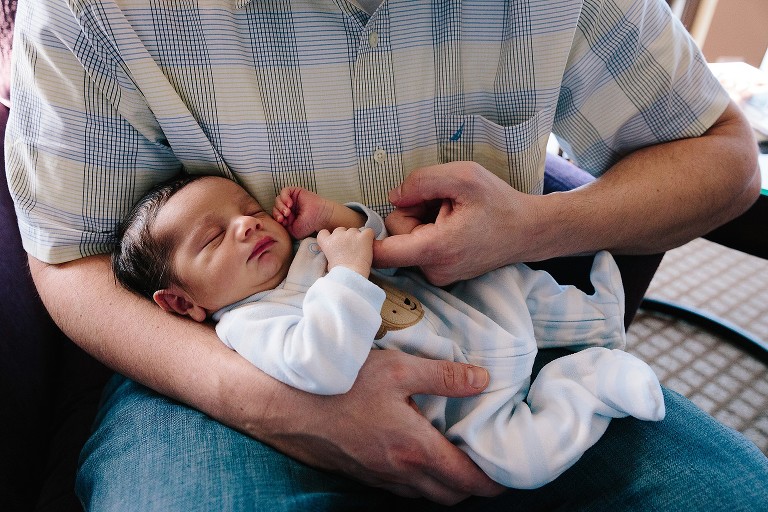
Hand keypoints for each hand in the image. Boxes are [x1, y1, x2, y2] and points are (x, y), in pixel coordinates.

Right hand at [266, 350, 504, 503]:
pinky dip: (419, 480)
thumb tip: (484, 381)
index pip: (467, 479)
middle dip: (473, 486)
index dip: (493, 480)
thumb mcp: (398, 369)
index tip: (510, 471)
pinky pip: (400, 489)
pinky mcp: (361, 474)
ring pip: (424, 495)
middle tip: (486, 464)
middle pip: (450, 495)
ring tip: (455, 459)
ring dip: (445, 485)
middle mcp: (399, 472)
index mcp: (414, 449)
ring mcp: (378, 477)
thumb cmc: (342, 383)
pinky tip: (416, 455)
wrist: (287, 404)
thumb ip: (444, 377)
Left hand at [273, 186, 333, 238]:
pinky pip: (284, 191)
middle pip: (275, 207)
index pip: (276, 215)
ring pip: (278, 199)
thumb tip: (277, 220)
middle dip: (278, 213)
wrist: (320, 218)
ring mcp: (292, 199)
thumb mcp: (292, 230)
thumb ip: (283, 226)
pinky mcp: (296, 191)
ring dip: (281, 206)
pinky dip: (284, 197)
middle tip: (284, 218)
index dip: (277, 218)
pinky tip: (290, 204)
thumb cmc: (309, 225)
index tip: (284, 223)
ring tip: (288, 212)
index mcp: (288, 216)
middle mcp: (289, 207)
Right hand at [317, 226, 374, 276]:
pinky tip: (369, 243)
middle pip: (341, 230)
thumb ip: (331, 254)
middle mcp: (338, 235)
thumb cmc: (339, 273)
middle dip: (345, 237)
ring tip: (361, 248)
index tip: (334, 242)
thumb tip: (335, 255)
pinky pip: (368, 231)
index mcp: (327, 242)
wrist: (351, 275)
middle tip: (349, 247)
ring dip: (357, 237)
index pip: (324, 233)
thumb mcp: (328, 263)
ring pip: (354, 230)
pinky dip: (369, 236)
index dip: (330, 236)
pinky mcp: (364, 236)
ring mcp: (351, 234)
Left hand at [375, 161, 541, 284]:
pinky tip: (453, 224)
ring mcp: (438, 274)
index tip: (357, 227)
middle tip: (442, 203)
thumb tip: (394, 195)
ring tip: (452, 213)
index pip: (382, 255)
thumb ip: (421, 181)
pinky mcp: (441, 273)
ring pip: (408, 240)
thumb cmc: (499, 203)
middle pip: (395, 237)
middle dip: (410, 213)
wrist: (529, 231)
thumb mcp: (463, 177)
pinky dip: (430, 231)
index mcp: (435, 249)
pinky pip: (420, 247)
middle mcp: (433, 269)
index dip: (365, 238)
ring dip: (422, 221)